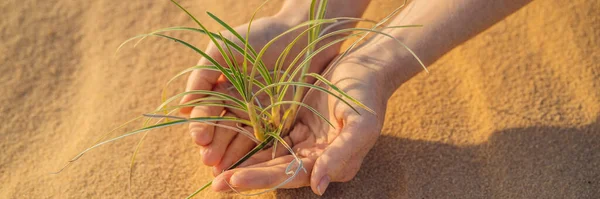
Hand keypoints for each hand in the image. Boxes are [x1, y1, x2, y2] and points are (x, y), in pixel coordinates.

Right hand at [181, 12, 343, 169]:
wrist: (299, 34)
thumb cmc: (258, 37)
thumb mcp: (223, 50)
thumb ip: (202, 76)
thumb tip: (183, 107)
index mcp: (220, 87)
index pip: (206, 110)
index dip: (201, 124)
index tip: (200, 137)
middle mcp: (235, 103)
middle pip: (220, 129)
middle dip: (213, 144)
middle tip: (208, 158)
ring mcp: (256, 113)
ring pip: (239, 138)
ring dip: (229, 154)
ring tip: (221, 168)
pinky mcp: (278, 120)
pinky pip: (264, 139)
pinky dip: (254, 153)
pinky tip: (246, 165)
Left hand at [210, 48, 402, 194]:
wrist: (365, 66)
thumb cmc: (366, 95)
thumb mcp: (360, 125)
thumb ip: (341, 155)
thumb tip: (318, 187)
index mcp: (333, 164)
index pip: (293, 175)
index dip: (264, 178)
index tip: (236, 179)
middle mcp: (316, 158)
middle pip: (277, 170)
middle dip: (247, 177)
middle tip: (217, 183)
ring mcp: (304, 142)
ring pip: (269, 157)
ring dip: (244, 164)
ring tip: (215, 172)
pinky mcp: (294, 125)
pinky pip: (269, 137)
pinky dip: (249, 143)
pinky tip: (227, 146)